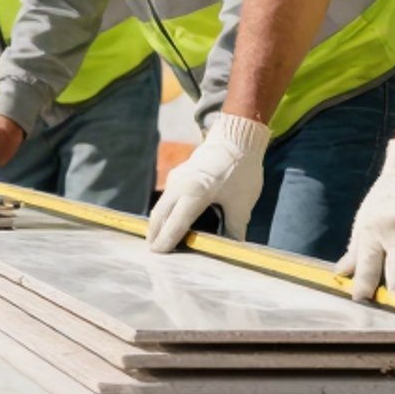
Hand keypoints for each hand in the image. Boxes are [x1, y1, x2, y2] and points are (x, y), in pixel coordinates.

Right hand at [147, 113, 270, 250]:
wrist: (237, 139)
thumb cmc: (241, 171)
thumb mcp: (242, 204)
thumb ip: (234, 230)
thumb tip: (233, 251)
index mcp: (195, 193)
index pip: (176, 223)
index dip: (166, 240)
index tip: (158, 254)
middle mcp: (180, 185)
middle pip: (160, 215)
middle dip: (155, 234)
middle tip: (153, 252)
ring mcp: (176, 178)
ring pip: (161, 205)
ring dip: (158, 222)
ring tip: (158, 240)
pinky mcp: (178, 175)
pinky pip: (166, 197)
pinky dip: (164, 212)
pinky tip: (169, 221)